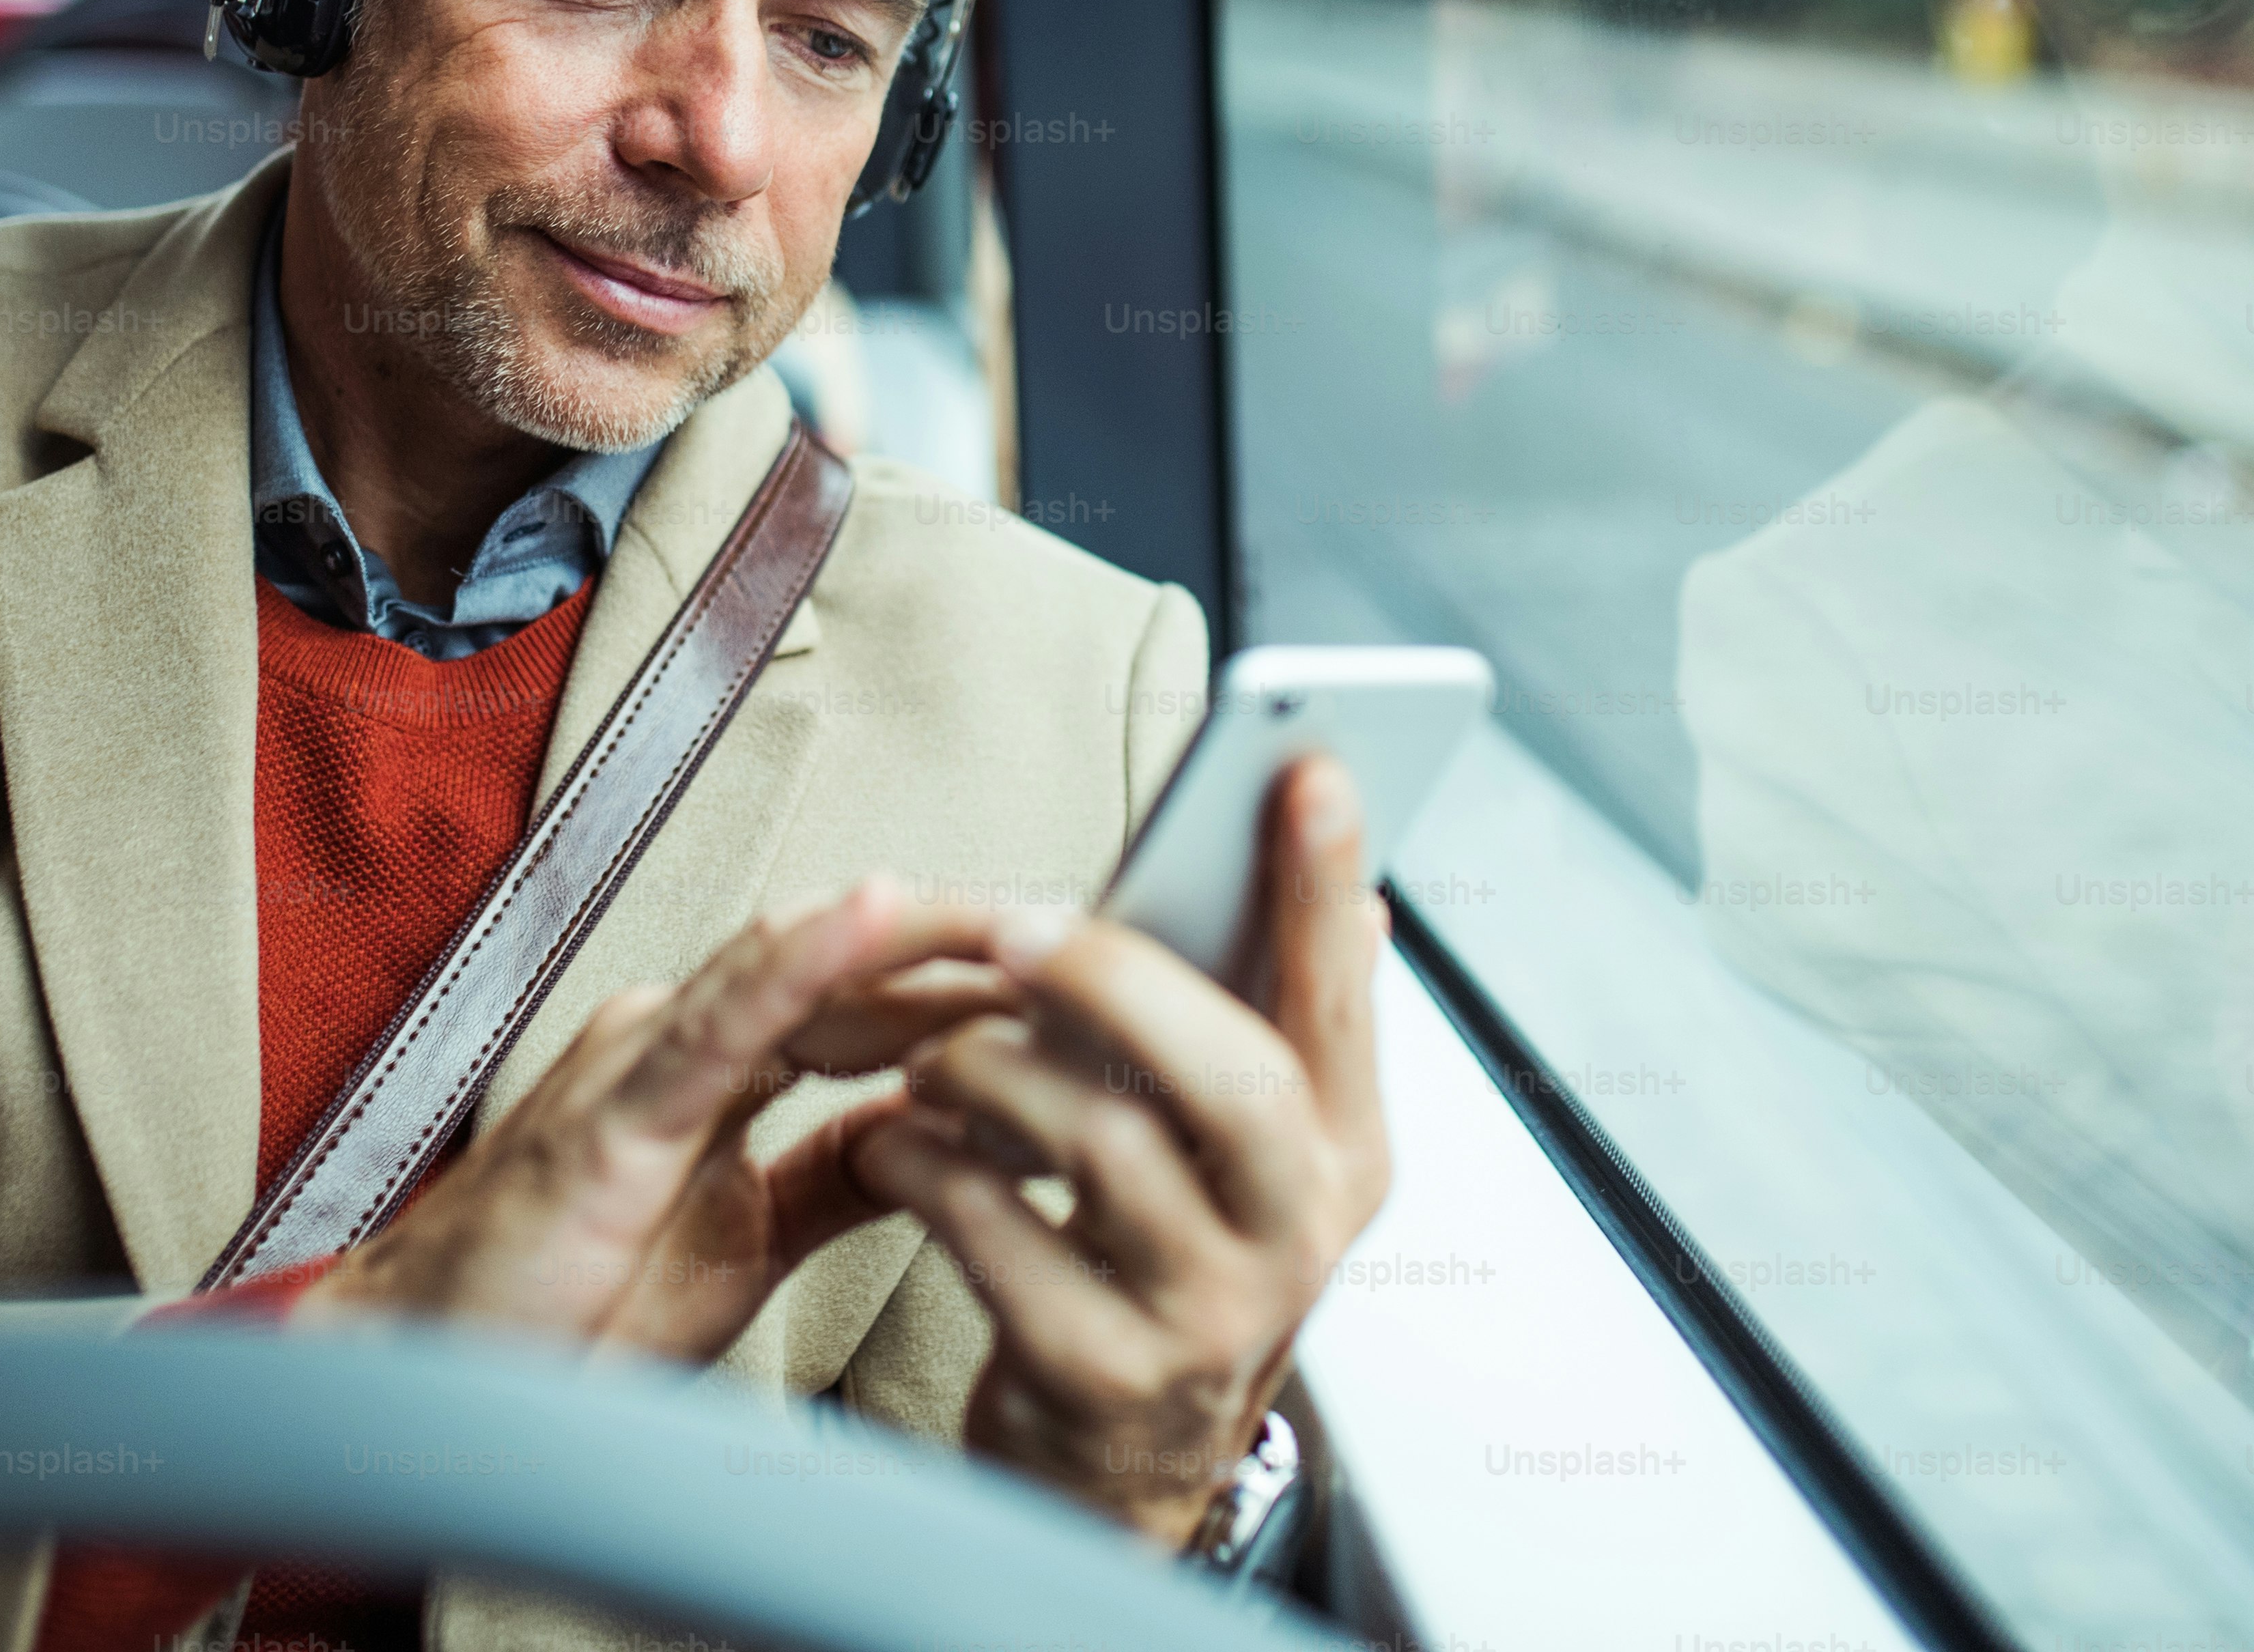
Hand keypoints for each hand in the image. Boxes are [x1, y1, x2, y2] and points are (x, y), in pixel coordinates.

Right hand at [295, 877, 1012, 1359]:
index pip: (869, 1001)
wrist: (426, 1377)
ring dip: (919, 932)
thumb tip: (942, 1137)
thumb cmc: (561, 1310)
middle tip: (1085, 937)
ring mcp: (645, 1059)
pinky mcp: (614, 1112)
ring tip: (1020, 911)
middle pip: (853, 968)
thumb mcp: (746, 1243)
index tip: (1075, 985)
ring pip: (802, 965)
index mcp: (715, 1066)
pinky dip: (805, 958)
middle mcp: (683, 1038)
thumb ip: (834, 1178)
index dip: (970, 987)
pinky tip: (877, 915)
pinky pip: (724, 1019)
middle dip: (970, 949)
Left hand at [853, 758, 1391, 1545]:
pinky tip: (898, 1140)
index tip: (1307, 771)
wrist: (1113, 1482)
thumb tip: (1355, 903)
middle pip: (1234, 1075)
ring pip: (1102, 1142)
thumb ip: (1273, 1038)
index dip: (1327, 888)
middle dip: (1117, 976)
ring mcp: (1206, 1315)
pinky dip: (930, 1166)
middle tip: (1015, 925)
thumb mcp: (1242, 1168)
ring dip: (992, 1071)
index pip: (1345, 1003)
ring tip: (934, 1054)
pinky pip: (997, 1232)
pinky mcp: (1097, 1373)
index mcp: (1344, 1161)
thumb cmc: (1165, 1273)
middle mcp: (1298, 1238)